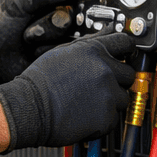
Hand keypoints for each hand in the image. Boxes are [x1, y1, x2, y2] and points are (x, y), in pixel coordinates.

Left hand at [0, 0, 80, 87]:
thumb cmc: (3, 26)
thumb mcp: (20, 1)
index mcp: (59, 3)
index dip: (77, 1)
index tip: (62, 6)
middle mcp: (67, 22)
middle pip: (77, 18)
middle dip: (50, 23)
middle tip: (30, 28)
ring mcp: (66, 42)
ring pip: (71, 36)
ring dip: (44, 38)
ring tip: (28, 40)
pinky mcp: (63, 61)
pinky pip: (65, 53)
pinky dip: (45, 52)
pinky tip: (33, 54)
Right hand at [0, 33, 135, 148]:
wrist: (28, 108)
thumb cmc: (40, 82)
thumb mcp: (62, 52)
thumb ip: (88, 44)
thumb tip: (106, 35)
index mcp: (94, 51)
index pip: (126, 43)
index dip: (127, 51)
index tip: (125, 56)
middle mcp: (104, 70)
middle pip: (128, 74)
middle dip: (118, 81)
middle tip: (99, 87)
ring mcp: (107, 94)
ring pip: (123, 98)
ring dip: (110, 102)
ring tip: (87, 103)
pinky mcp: (106, 117)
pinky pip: (114, 119)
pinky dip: (102, 121)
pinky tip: (85, 116)